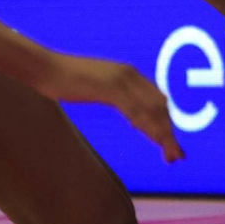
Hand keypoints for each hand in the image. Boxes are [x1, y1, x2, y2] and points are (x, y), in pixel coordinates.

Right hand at [42, 57, 183, 162]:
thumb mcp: (99, 86)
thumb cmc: (67, 79)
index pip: (157, 100)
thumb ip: (116, 95)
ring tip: (171, 155)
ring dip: (163, 135)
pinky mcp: (110, 87)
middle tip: (178, 156)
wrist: (47, 67)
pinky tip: (152, 140)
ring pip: (151, 110)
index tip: (171, 143)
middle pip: (160, 106)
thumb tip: (129, 111)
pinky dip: (147, 127)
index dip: (167, 122)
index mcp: (130, 73)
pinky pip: (135, 110)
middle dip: (170, 133)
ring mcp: (121, 80)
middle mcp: (131, 74)